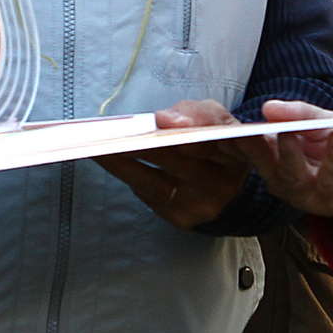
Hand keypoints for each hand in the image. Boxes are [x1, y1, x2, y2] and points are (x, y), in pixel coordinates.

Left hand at [98, 101, 247, 227]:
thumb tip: (163, 120)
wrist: (228, 190)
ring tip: (94, 145)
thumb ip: (195, 113)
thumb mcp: (216, 119)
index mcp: (238, 150)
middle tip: (106, 131)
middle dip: (140, 143)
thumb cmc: (216, 143)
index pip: (216, 134)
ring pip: (153, 179)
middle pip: (176, 158)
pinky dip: (127, 175)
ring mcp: (202, 204)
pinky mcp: (182, 219)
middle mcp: (224, 181)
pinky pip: (148, 194)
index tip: (160, 120)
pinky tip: (107, 160)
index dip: (191, 125)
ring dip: (120, 161)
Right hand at [246, 100, 332, 224]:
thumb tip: (267, 107)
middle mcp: (292, 181)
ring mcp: (313, 196)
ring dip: (290, 156)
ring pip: (293, 181)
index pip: (255, 149)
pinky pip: (331, 184)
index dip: (239, 139)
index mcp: (283, 159)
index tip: (226, 124)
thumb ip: (299, 114)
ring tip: (290, 132)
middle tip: (252, 129)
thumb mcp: (328, 120)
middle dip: (257, 150)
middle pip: (267, 168)